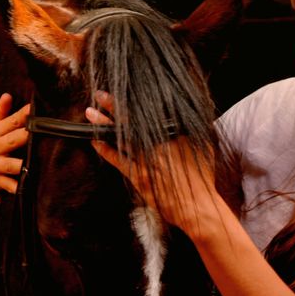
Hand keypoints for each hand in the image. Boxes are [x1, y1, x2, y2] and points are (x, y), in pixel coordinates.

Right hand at [0, 93, 30, 202]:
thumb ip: (1, 112)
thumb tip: (7, 95)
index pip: (12, 121)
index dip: (24, 115)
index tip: (36, 108)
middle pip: (13, 140)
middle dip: (26, 137)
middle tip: (44, 132)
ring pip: (10, 165)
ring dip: (22, 165)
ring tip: (36, 164)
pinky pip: (8, 185)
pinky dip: (17, 187)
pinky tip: (28, 187)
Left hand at [85, 92, 222, 236]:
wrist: (197, 205)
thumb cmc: (203, 176)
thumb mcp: (203, 144)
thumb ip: (194, 126)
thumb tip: (192, 109)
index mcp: (173, 134)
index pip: (148, 112)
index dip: (132, 101)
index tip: (123, 90)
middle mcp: (157, 145)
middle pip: (131, 122)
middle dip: (113, 107)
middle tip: (99, 94)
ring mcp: (145, 161)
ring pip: (120, 138)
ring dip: (104, 125)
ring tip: (91, 113)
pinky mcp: (138, 177)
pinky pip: (117, 160)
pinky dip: (105, 150)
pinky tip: (95, 141)